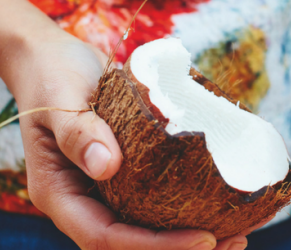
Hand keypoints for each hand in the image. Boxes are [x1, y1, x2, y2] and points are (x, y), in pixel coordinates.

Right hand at [8, 32, 258, 249]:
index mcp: (60, 194)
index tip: (203, 237)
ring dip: (190, 238)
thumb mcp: (59, 97)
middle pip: (131, 244)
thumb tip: (107, 167)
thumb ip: (77, 132)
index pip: (104, 236)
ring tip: (238, 234)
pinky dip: (187, 209)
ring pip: (146, 229)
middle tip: (233, 240)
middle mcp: (84, 201)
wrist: (54, 60)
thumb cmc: (52, 75)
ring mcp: (105, 190)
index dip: (153, 245)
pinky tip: (223, 205)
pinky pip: (155, 202)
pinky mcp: (126, 177)